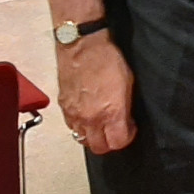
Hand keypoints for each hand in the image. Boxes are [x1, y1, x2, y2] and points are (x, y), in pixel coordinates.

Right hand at [56, 32, 136, 153]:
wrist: (83, 46)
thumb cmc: (107, 59)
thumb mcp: (128, 83)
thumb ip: (125, 107)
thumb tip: (125, 120)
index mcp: (111, 112)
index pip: (118, 142)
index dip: (127, 138)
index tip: (129, 129)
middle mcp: (91, 118)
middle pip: (99, 147)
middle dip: (109, 143)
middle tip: (115, 131)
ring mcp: (75, 114)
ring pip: (82, 139)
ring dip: (92, 136)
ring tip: (100, 124)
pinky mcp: (63, 107)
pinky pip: (71, 127)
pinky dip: (79, 126)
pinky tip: (86, 115)